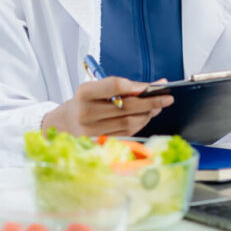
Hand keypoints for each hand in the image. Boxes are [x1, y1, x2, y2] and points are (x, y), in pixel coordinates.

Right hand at [41, 77, 172, 135]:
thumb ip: (118, 86)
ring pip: (129, 122)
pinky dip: (140, 124)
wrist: (64, 124)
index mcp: (83, 93)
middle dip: (150, 102)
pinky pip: (127, 133)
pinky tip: (147, 116)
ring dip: (148, 114)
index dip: (135, 86)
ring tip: (158, 106)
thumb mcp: (94, 88)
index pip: (114, 86)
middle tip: (167, 97)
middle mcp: (86, 113)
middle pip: (126, 107)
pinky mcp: (100, 144)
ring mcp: (92, 132)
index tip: (150, 86)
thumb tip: (150, 87)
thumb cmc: (84, 102)